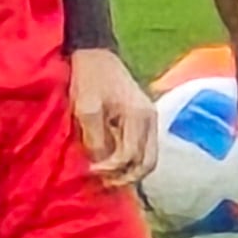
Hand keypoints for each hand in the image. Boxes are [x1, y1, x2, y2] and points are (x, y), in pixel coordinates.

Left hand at [68, 47, 156, 187]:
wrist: (95, 54)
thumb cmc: (89, 78)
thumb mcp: (86, 108)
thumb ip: (95, 138)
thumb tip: (101, 163)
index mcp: (140, 116)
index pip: (130, 155)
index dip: (110, 168)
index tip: (90, 170)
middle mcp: (151, 119)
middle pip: (147, 163)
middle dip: (126, 178)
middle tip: (102, 183)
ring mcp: (150, 119)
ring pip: (147, 158)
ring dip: (128, 171)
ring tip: (106, 177)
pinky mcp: (143, 119)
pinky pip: (142, 148)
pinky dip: (129, 160)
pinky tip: (111, 163)